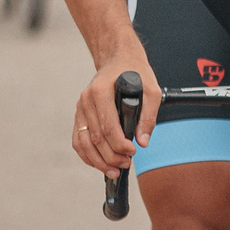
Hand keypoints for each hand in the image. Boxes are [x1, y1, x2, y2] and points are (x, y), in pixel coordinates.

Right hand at [72, 51, 157, 173]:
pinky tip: (101, 164)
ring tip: (115, 170)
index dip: (120, 145)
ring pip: (84, 143)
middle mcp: (86, 100)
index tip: (133, 152)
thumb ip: (149, 116)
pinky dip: (88, 156)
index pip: (108, 127)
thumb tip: (143, 142)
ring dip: (99, 161)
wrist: (119, 59)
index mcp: (101, 92)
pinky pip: (78, 141)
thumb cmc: (136, 73)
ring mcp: (80, 108)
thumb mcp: (151, 90)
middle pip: (96, 138)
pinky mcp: (79, 115)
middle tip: (127, 164)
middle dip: (111, 156)